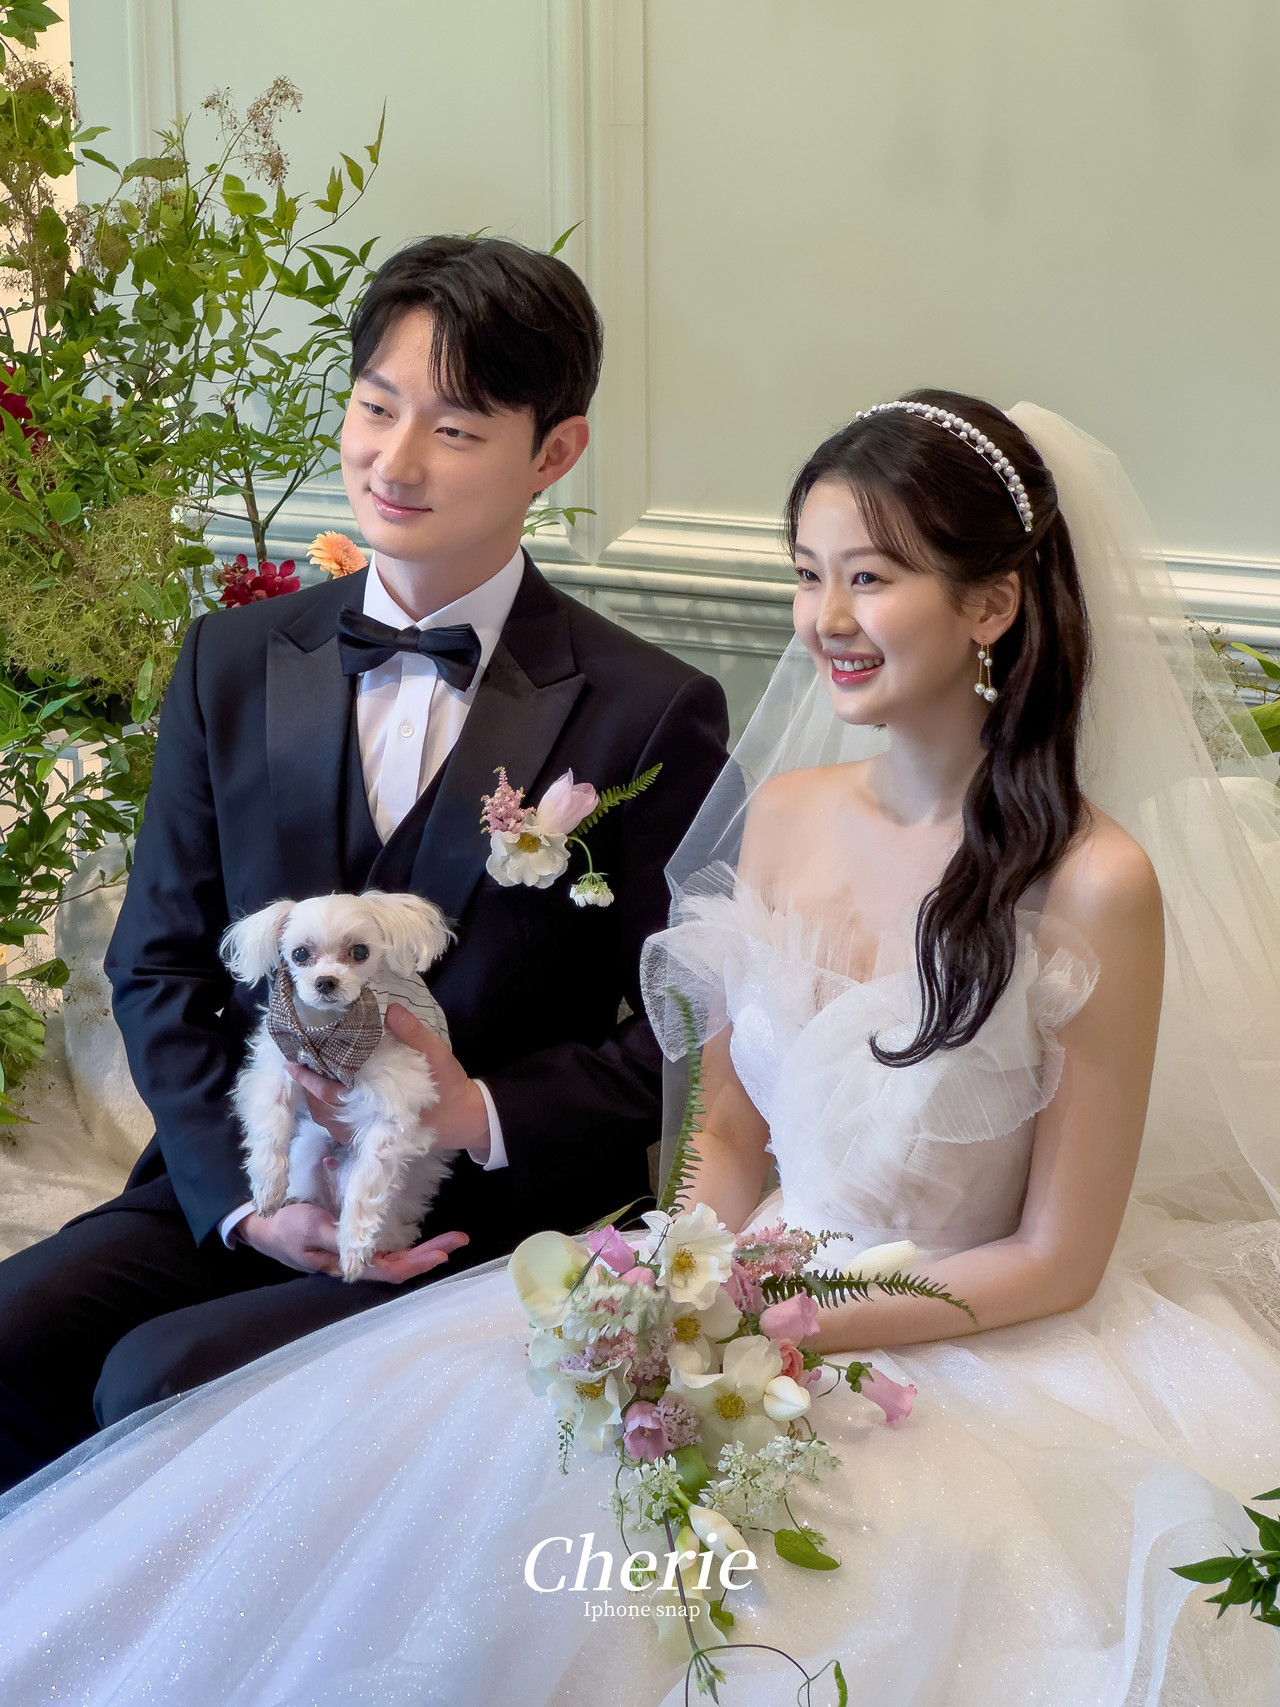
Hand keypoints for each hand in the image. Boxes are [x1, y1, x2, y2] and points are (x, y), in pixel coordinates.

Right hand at [238, 1201, 468, 1282]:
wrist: (265, 1227)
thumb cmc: (287, 1227)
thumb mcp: (311, 1227)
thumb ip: (337, 1236)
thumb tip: (362, 1248)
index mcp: (348, 1264)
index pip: (391, 1269)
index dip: (418, 1262)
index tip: (444, 1253)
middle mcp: (356, 1263)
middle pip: (401, 1264)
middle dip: (431, 1253)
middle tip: (460, 1239)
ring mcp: (356, 1254)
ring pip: (397, 1258)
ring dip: (423, 1250)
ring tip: (450, 1241)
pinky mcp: (353, 1243)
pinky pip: (386, 1249)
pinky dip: (407, 1245)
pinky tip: (423, 1241)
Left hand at [283, 1002, 491, 1159]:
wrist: (465, 1119)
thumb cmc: (448, 1087)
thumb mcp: (436, 1054)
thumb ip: (412, 1032)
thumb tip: (389, 1008)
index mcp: (375, 1104)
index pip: (328, 1093)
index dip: (308, 1078)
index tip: (291, 1062)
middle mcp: (365, 1124)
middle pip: (322, 1110)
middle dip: (306, 1089)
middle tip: (296, 1064)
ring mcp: (368, 1133)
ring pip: (329, 1121)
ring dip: (316, 1100)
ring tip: (308, 1076)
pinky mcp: (374, 1136)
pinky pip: (339, 1127)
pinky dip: (328, 1111)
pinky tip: (328, 1093)